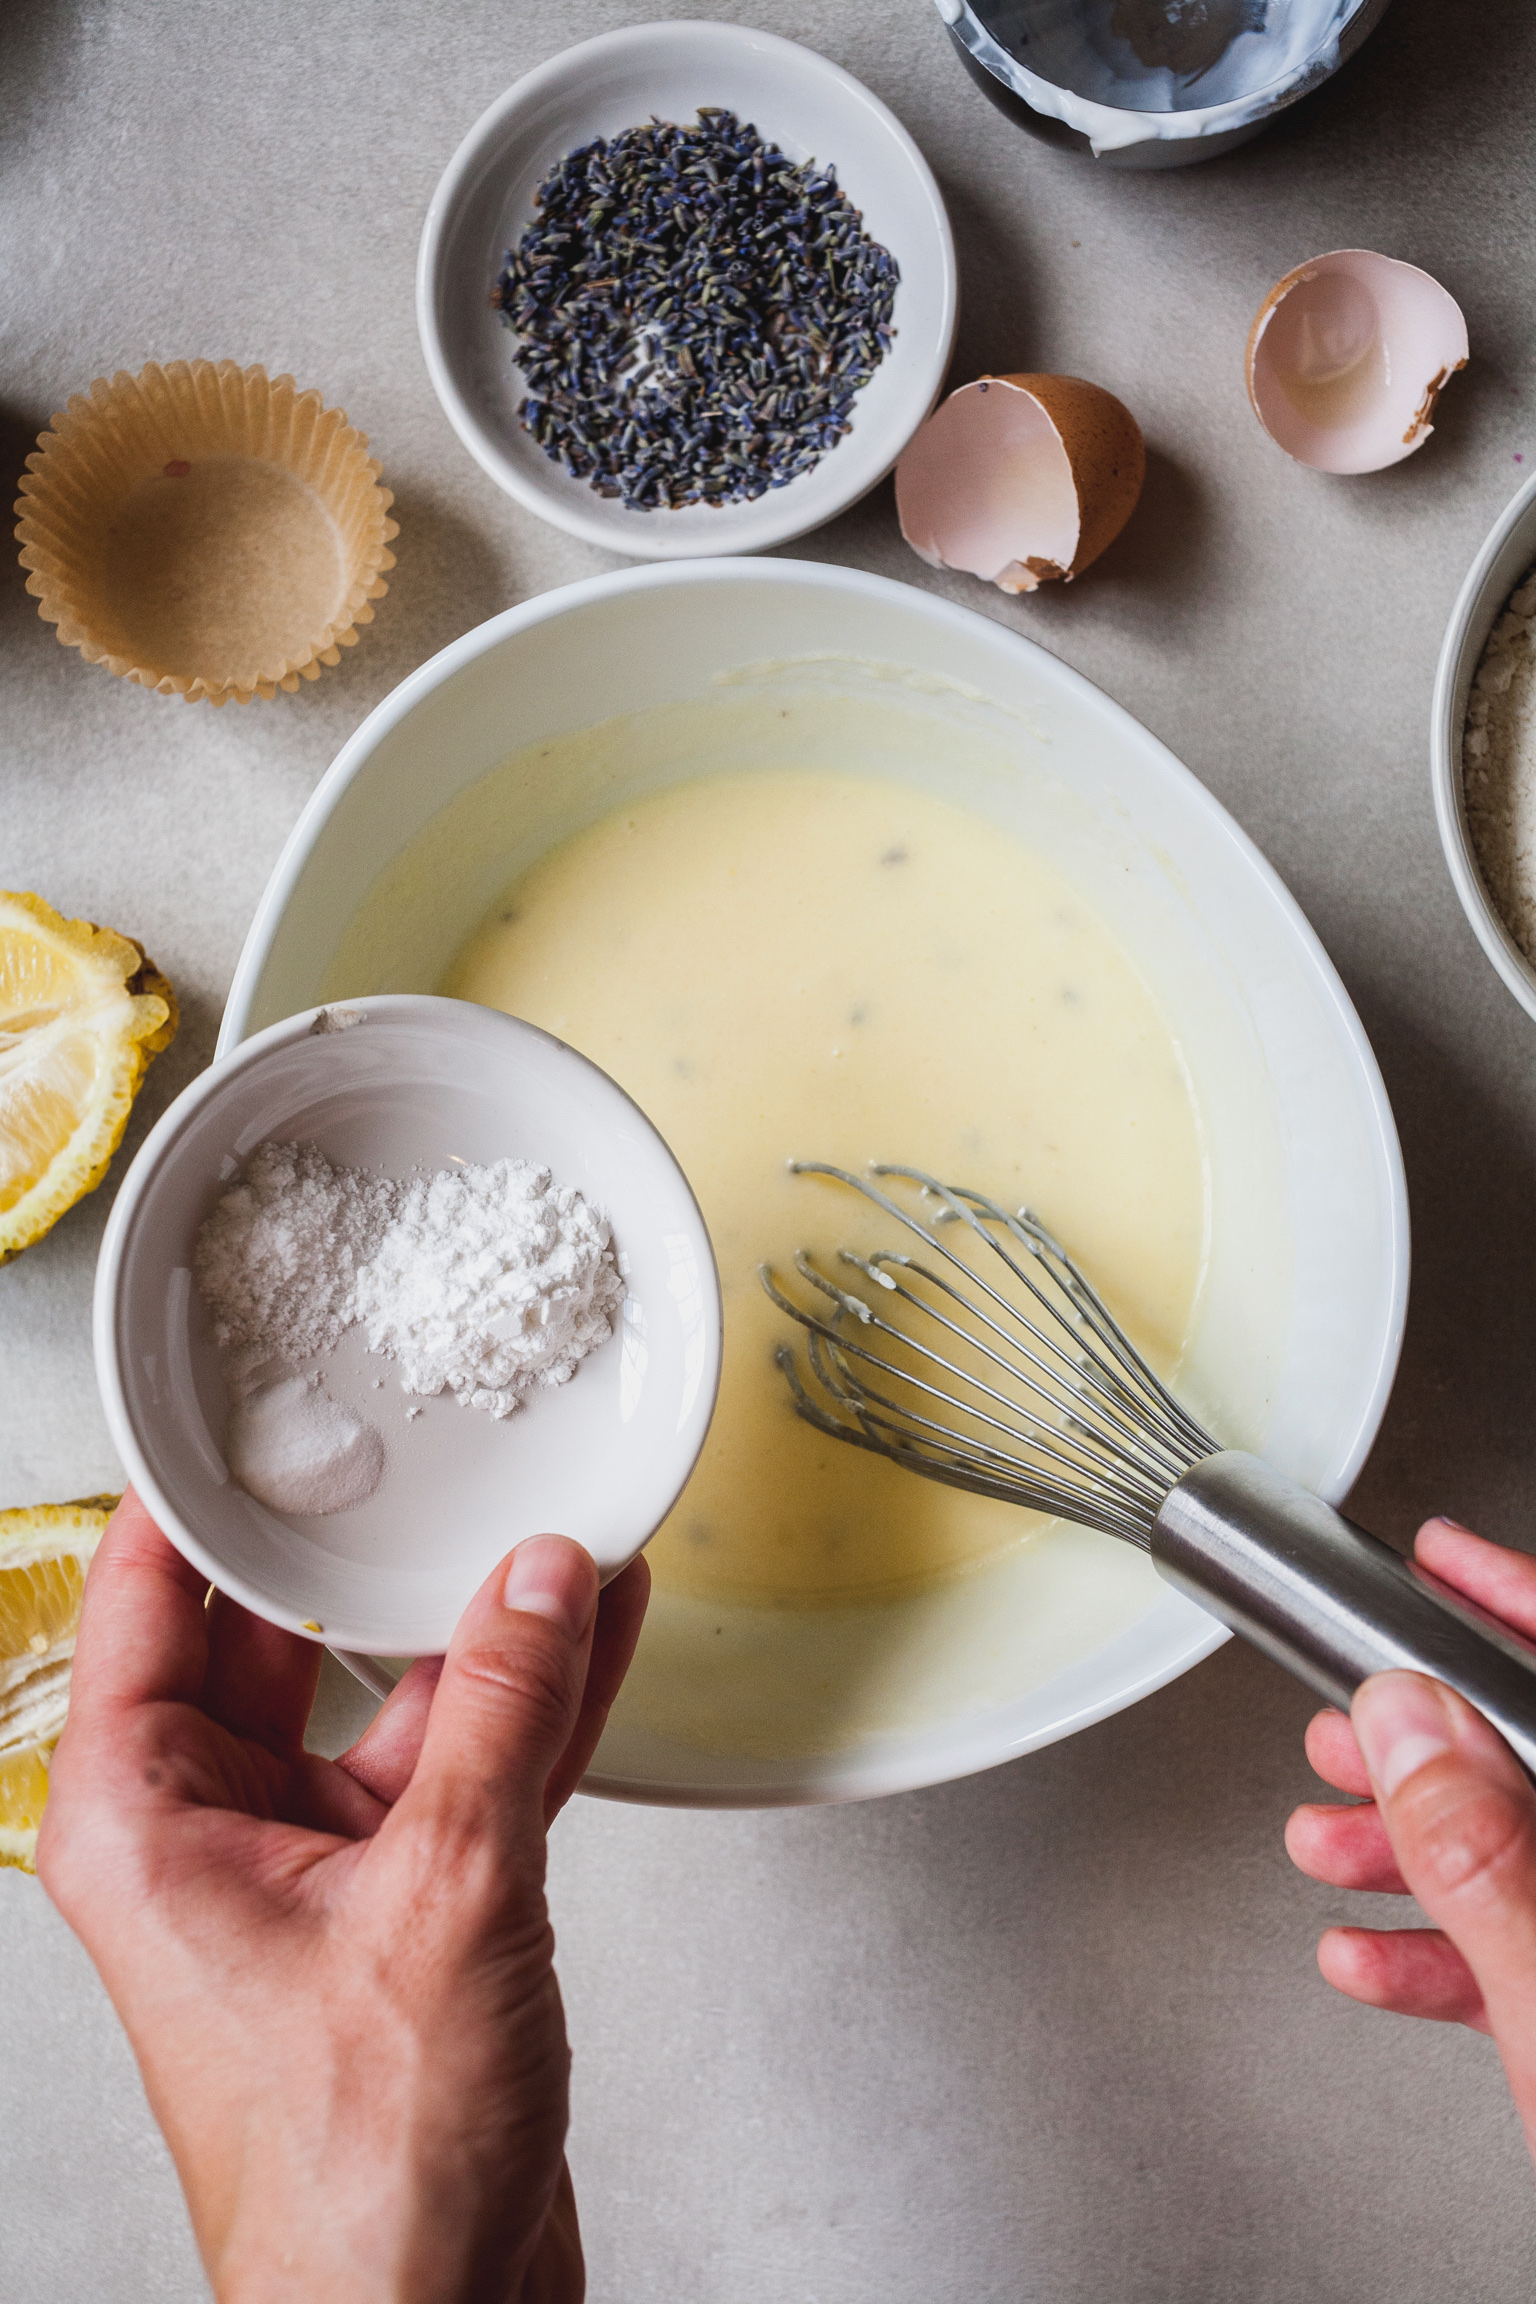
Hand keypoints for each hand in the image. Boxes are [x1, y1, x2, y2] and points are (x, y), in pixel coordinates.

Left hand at [38, 1490, 649, 2303]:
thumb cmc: (357, 2176)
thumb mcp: (439, 1892)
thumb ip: (497, 1714)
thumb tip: (533, 1582)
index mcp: (144, 1816)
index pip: (155, 1600)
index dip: (208, 1494)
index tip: (257, 1400)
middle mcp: (215, 1831)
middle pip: (283, 1636)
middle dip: (368, 1550)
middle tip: (420, 1444)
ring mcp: (318, 1866)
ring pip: (396, 1701)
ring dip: (480, 1629)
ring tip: (552, 1533)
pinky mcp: (410, 1906)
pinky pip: (469, 1768)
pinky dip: (530, 1707)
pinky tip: (591, 1629)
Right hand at [1286, 1516, 1535, 2162]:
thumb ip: (1480, 1854)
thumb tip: (1408, 1724)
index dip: (1511, 1602)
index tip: (1437, 1562)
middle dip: (1421, 1745)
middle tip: (1341, 1732)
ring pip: (1524, 1853)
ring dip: (1411, 1851)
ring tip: (1327, 1846)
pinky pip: (1528, 1944)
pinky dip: (1444, 1948)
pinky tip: (1373, 1955)